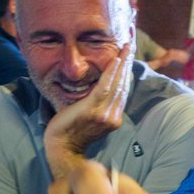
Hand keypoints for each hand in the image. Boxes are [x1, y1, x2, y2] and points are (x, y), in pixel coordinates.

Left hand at [44, 45, 132, 175]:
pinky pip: (105, 87)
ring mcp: (104, 115)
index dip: (126, 73)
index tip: (128, 58)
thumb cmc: (70, 133)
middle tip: (131, 46)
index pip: (123, 92)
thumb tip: (101, 90)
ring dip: (122, 64)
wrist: (62, 148)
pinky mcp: (93, 110)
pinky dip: (111, 73)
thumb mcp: (90, 120)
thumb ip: (99, 107)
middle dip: (128, 64)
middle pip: (123, 86)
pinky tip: (115, 60)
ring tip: (126, 48)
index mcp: (114, 119)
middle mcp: (113, 117)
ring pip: (117, 84)